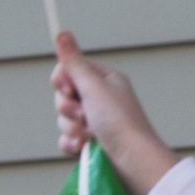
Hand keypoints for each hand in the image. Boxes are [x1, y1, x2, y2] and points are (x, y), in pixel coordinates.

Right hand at [51, 32, 176, 194]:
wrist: (133, 162)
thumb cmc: (119, 121)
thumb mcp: (94, 88)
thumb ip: (74, 63)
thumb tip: (61, 32)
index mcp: (105, 79)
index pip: (70, 69)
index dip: (63, 80)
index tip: (68, 89)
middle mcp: (100, 98)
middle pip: (64, 95)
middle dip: (67, 108)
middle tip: (83, 115)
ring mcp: (95, 121)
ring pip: (64, 118)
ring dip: (71, 127)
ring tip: (88, 135)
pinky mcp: (90, 142)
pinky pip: (67, 138)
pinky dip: (71, 143)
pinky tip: (81, 148)